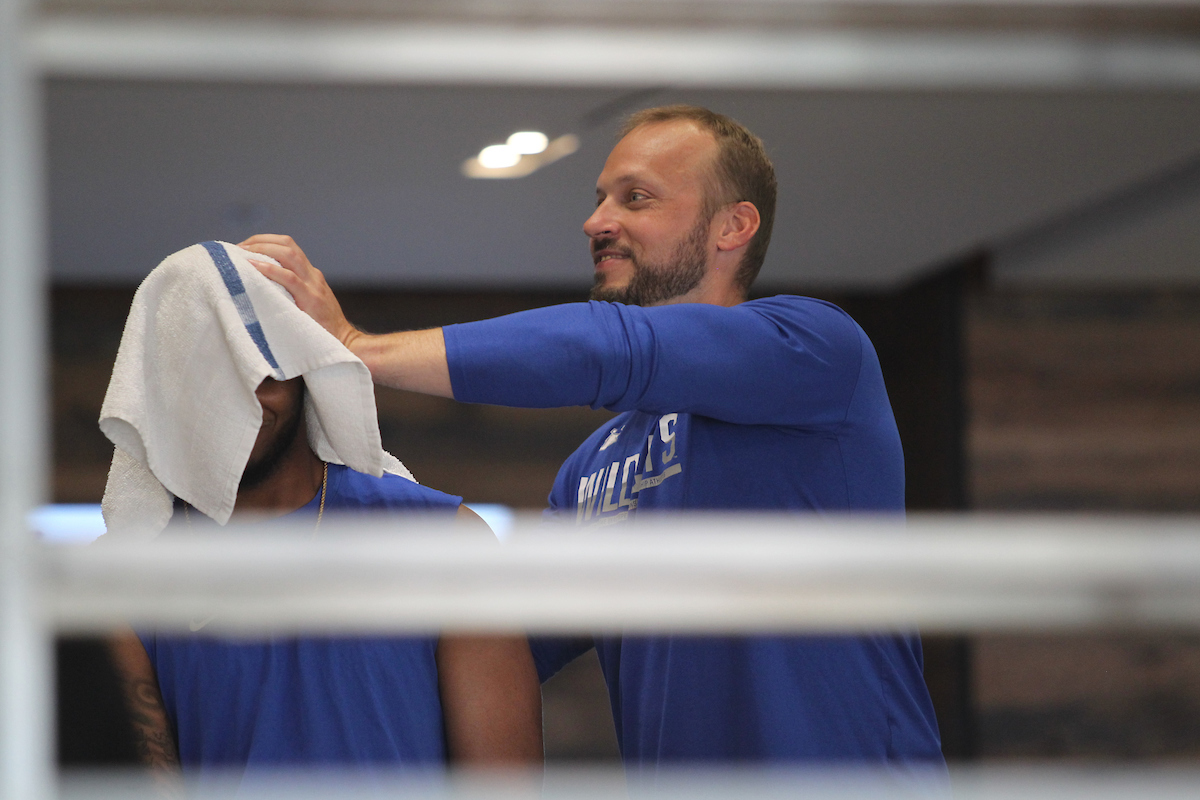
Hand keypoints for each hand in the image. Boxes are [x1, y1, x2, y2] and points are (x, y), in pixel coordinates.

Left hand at [238, 234, 358, 348]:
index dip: (264, 241)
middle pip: (287, 244)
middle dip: (260, 241)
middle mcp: (312, 276)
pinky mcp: (312, 300)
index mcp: (310, 274)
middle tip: (237, 249)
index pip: (287, 246)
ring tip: (242, 254)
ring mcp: (313, 286)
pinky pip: (290, 279)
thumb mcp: (305, 304)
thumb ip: (288, 293)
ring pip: (289, 254)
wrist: (344, 344)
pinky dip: (270, 270)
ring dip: (262, 250)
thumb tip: (255, 287)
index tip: (243, 247)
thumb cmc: (319, 329)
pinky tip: (253, 267)